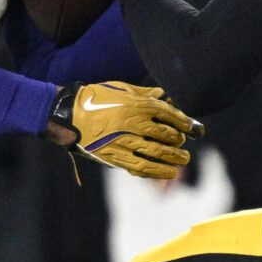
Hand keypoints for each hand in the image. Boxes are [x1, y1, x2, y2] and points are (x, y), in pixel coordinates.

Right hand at [50, 81, 200, 180]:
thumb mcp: (121, 89)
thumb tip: (164, 95)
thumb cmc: (97, 98)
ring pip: (156, 154)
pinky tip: (166, 172)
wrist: (70, 114)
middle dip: (179, 142)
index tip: (190, 127)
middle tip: (183, 145)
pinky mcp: (114, 156)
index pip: (168, 114)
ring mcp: (124, 142)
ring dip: (173, 159)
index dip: (183, 122)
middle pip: (165, 135)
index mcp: (136, 105)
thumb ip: (144, 94)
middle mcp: (133, 124)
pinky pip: (139, 167)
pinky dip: (155, 171)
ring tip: (182, 161)